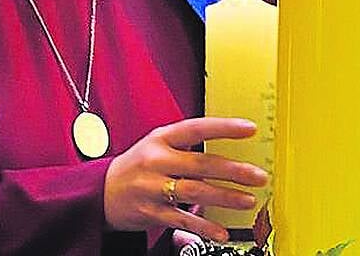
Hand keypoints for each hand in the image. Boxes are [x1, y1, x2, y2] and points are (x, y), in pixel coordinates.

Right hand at [104, 118, 268, 242]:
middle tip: (258, 175)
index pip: (196, 129)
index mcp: (161, 139)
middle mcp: (156, 160)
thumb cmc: (137, 166)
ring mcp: (153, 187)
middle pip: (201, 163)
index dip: (224, 128)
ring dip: (225, 198)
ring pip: (194, 191)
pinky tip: (221, 232)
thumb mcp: (156, 145)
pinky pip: (181, 219)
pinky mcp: (151, 212)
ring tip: (247, 200)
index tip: (250, 129)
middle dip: (233, 170)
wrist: (101, 191)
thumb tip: (226, 151)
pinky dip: (203, 227)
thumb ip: (187, 146)